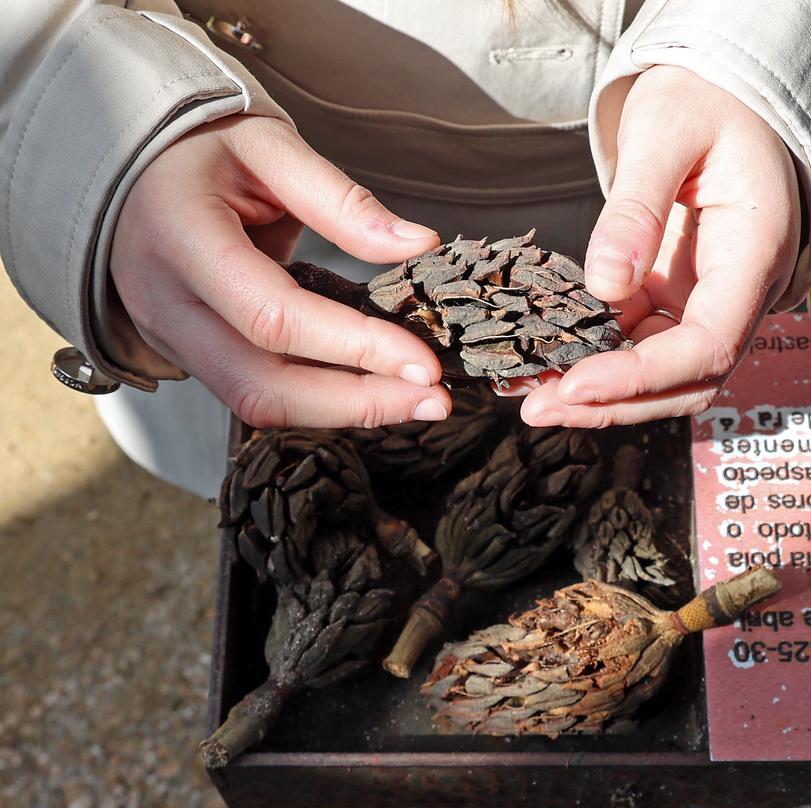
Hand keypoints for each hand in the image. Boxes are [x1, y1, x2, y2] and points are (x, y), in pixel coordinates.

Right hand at [110, 115, 451, 427]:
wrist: (129, 167)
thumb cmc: (202, 148)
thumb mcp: (269, 148)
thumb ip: (341, 198)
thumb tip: (420, 243)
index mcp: (179, 239)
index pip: (273, 318)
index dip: (355, 347)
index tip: (425, 362)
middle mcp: (164, 302)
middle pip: (261, 384)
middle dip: (356, 403)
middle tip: (436, 401)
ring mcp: (170, 337)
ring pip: (256, 403)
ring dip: (343, 412)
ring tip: (417, 404)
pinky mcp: (189, 355)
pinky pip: (255, 393)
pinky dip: (320, 399)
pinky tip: (375, 391)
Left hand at [520, 66, 800, 426]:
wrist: (724, 96)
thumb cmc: (705, 100)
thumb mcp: (666, 130)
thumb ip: (637, 206)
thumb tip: (605, 284)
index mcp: (753, 255)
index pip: (709, 345)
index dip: (644, 377)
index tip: (577, 384)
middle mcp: (738, 293)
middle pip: (688, 380)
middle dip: (615, 404)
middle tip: (537, 408)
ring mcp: (706, 300)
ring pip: (662, 375)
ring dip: (600, 392)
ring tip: (529, 394)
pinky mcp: (673, 297)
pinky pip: (636, 344)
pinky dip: (591, 358)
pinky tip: (542, 360)